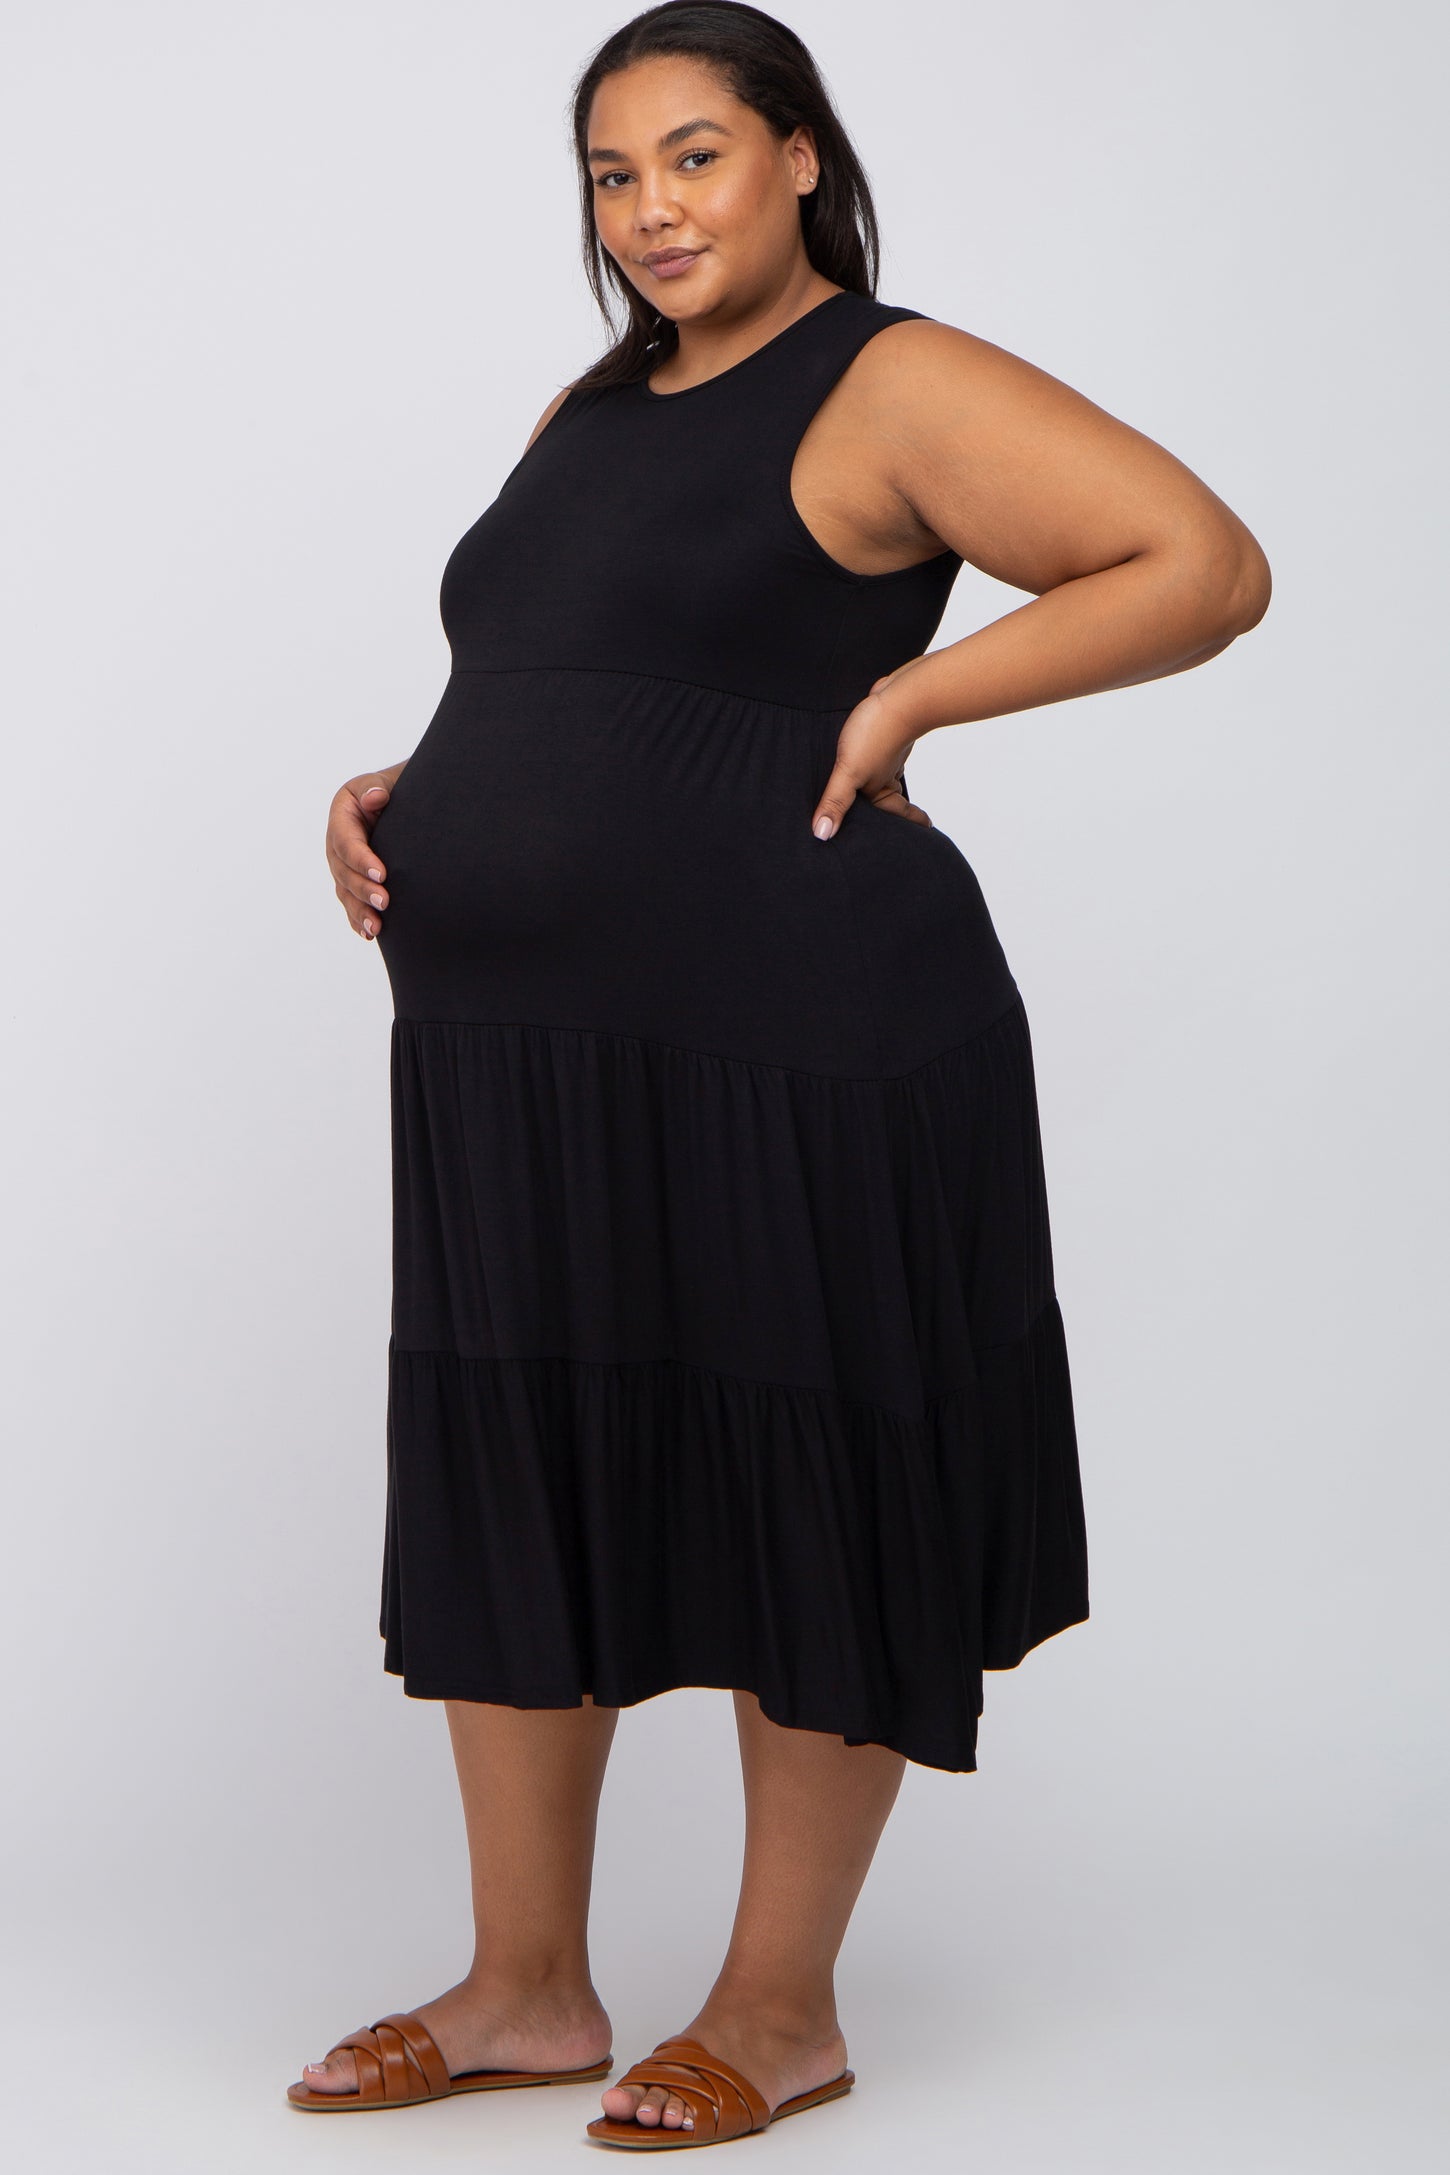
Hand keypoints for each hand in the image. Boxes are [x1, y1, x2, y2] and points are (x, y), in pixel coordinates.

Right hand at [327, 763, 403, 937]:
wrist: (403, 803)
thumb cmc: (395, 791)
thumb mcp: (383, 783)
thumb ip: (376, 788)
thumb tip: (375, 797)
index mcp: (341, 816)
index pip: (346, 842)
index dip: (361, 859)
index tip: (382, 874)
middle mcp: (337, 843)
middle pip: (343, 871)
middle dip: (362, 889)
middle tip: (384, 902)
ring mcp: (344, 864)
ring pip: (345, 891)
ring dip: (359, 911)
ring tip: (375, 927)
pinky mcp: (353, 880)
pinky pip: (351, 902)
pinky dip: (358, 919)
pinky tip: (369, 934)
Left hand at [809, 658, 936, 840]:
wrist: (901, 695)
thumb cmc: (878, 734)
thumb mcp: (850, 772)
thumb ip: (835, 801)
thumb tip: (823, 835)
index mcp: (880, 789)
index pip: (895, 814)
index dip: (909, 823)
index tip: (926, 829)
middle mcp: (884, 773)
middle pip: (889, 796)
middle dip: (895, 808)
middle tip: (907, 818)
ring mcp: (884, 753)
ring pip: (883, 774)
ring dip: (883, 782)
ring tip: (877, 792)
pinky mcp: (880, 734)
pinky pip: (876, 752)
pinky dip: (874, 758)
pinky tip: (864, 754)